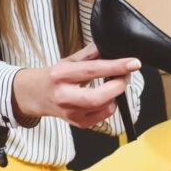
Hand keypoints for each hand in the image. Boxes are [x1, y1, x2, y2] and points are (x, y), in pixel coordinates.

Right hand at [12, 43, 140, 127]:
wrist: (36, 96)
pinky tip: (106, 97)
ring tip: (115, 83)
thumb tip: (112, 47)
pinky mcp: (78, 123)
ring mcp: (71, 112)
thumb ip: (91, 53)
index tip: (134, 63)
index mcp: (62, 74)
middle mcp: (64, 96)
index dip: (116, 67)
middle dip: (118, 86)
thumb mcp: (69, 60)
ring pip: (104, 107)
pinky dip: (110, 105)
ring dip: (116, 94)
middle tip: (126, 76)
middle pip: (98, 97)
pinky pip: (104, 116)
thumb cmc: (55, 76)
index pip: (93, 70)